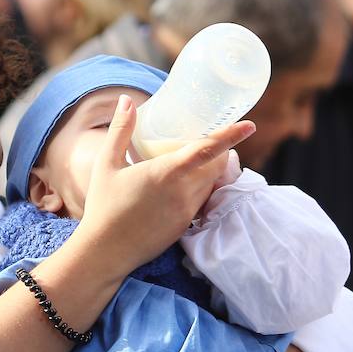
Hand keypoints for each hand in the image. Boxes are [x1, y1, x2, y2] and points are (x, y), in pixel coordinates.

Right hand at [76, 94, 254, 276]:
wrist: (106, 251)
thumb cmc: (103, 205)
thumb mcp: (106, 163)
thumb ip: (120, 130)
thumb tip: (126, 99)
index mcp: (167, 172)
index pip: (207, 149)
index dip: (231, 135)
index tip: (250, 125)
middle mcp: (183, 191)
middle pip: (216, 166)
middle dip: (219, 151)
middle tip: (208, 138)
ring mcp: (187, 211)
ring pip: (211, 184)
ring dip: (209, 170)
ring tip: (193, 160)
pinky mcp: (185, 225)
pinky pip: (202, 201)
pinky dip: (199, 189)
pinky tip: (181, 186)